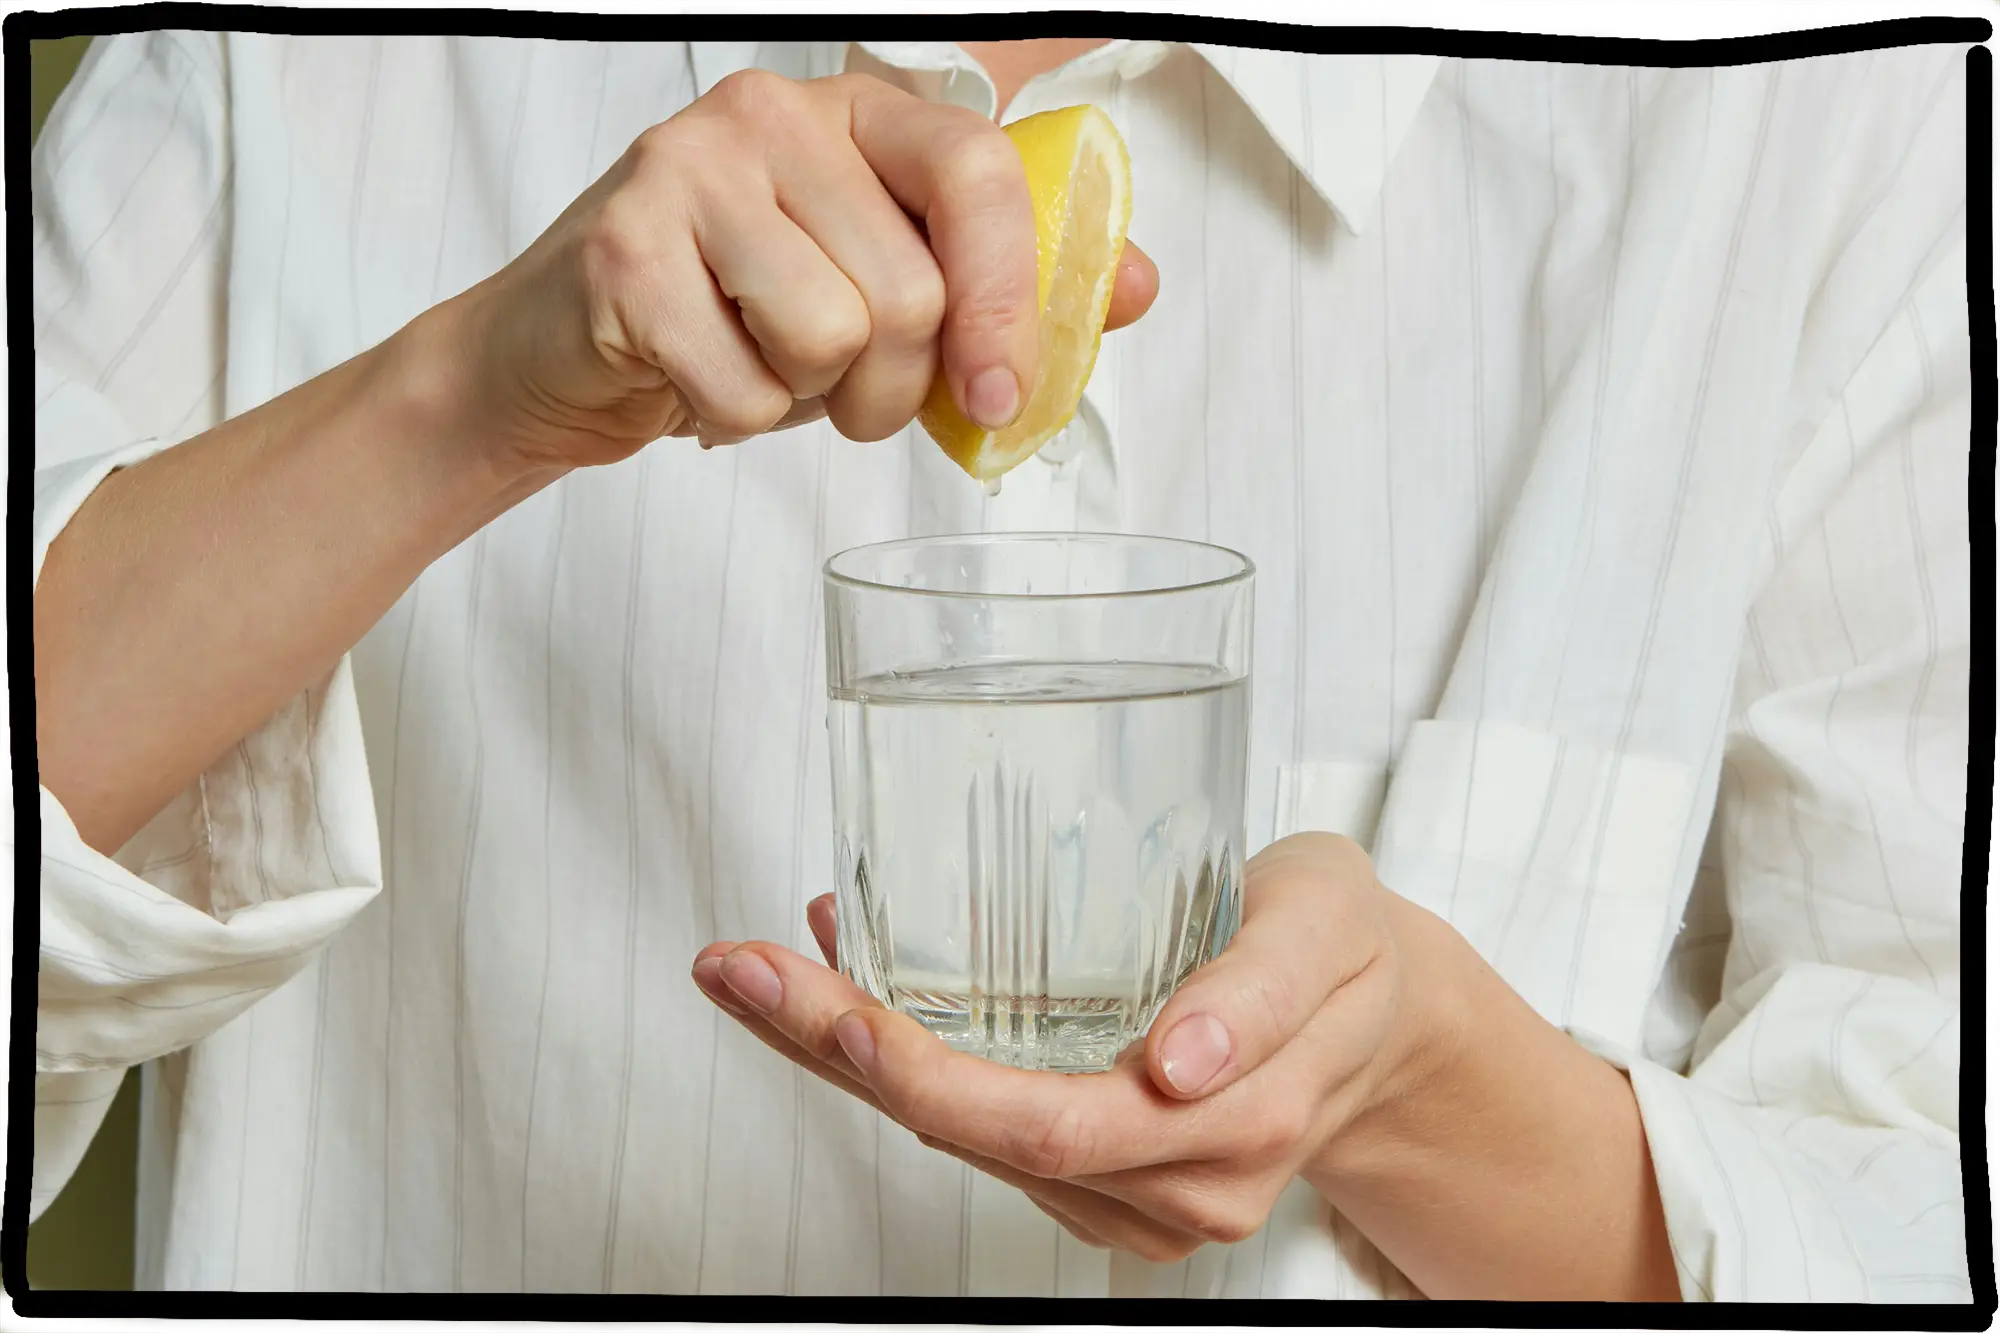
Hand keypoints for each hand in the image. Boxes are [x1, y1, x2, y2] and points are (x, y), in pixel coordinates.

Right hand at [436, 68, 1157, 471]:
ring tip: (766, 372)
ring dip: (815, 404)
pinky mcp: (624, 248)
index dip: (1007, 300)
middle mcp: (774, 116)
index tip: (1000, 394)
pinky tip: (701, 380)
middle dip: (893, 389)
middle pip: (910, 292)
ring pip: (834, 337)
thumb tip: (1135, 288)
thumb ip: (1005, 285)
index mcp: (857, 112)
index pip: (977, 175)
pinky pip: (748, 386)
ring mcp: (689, 168)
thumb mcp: (884, 292)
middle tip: (841, 392)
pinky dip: (738, 420)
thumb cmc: (739, 316)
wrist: (568, 353)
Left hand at [690, 833, 1444, 1261]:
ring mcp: (1135, 1196)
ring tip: (760, 972)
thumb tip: (1177, 1063)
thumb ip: (1262, 987)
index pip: (1046, 1123)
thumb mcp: (1329, 923)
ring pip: (962, 1143)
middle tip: (734, 972)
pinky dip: (901, 1065)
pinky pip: (981, 1133)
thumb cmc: (1348, 948)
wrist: (1377, 1014)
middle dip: (840, 1057)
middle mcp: (1175, 1184)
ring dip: (848, 1061)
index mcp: (1233, 1121)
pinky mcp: (1103, 1181)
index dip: (925, 1073)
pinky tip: (844, 996)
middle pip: (976, 1137)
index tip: (832, 1003)